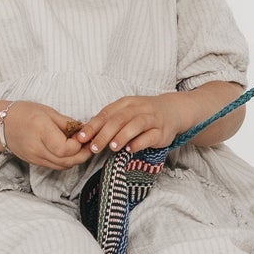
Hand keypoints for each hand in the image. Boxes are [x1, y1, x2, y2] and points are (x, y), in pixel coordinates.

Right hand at [1, 101, 93, 169]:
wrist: (1, 125)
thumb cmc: (25, 113)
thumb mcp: (48, 112)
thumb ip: (68, 123)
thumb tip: (85, 130)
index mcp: (41, 131)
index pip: (64, 149)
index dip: (78, 145)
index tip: (83, 136)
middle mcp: (38, 148)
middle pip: (66, 161)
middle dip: (82, 155)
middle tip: (90, 144)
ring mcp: (36, 158)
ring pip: (63, 166)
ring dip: (76, 159)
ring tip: (83, 148)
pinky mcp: (35, 162)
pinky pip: (56, 166)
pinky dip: (67, 161)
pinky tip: (71, 152)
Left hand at [71, 93, 190, 156]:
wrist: (172, 110)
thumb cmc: (143, 114)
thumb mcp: (125, 113)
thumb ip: (108, 122)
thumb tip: (85, 136)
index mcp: (126, 103)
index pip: (106, 114)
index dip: (92, 126)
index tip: (81, 139)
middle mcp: (138, 109)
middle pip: (119, 119)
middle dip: (104, 134)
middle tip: (94, 148)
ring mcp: (151, 119)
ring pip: (135, 125)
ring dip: (122, 136)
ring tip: (112, 148)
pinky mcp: (161, 131)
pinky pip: (150, 136)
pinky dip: (139, 143)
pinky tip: (130, 149)